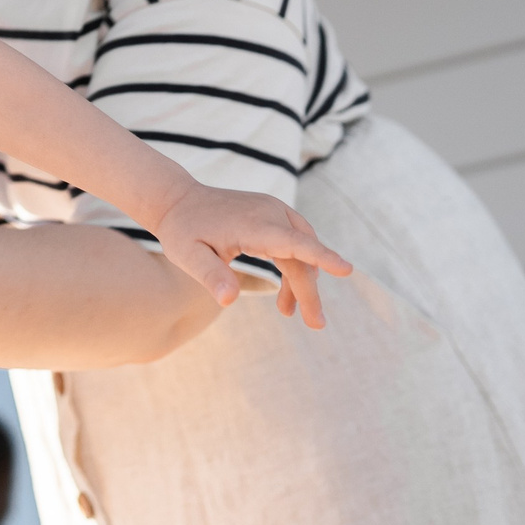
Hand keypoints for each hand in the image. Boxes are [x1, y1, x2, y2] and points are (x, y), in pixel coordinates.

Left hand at [150, 184, 353, 327]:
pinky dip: (294, 269)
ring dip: (302, 283)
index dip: (320, 257)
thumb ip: (209, 275)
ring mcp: (274, 211)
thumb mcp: (186, 255)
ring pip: (301, 251)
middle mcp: (270, 213)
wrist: (178, 199)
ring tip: (290, 313)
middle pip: (301, 256)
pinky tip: (285, 297)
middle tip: (315, 325)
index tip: (346, 269)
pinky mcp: (273, 214)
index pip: (293, 242)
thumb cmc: (182, 229)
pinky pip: (295, 244)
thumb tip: (228, 300)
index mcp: (252, 224)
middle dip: (310, 292)